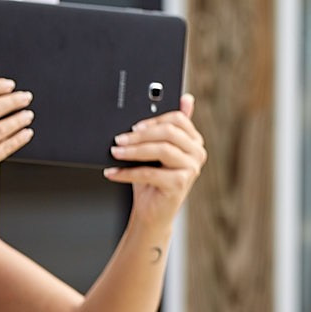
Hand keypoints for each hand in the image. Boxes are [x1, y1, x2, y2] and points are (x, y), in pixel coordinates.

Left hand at [105, 95, 205, 226]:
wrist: (152, 212)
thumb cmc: (152, 180)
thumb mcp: (157, 150)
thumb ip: (169, 126)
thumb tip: (186, 99)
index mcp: (193, 141)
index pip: (178, 119)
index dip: (153, 120)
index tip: (133, 126)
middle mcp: (197, 153)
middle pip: (170, 132)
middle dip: (140, 135)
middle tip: (118, 139)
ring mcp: (191, 169)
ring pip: (161, 150)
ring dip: (133, 151)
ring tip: (115, 152)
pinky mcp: (180, 184)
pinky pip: (150, 172)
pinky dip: (127, 172)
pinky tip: (113, 173)